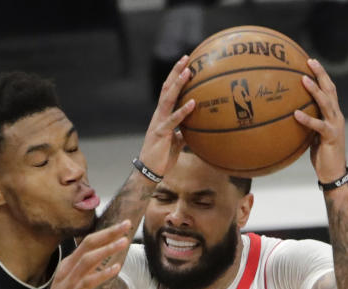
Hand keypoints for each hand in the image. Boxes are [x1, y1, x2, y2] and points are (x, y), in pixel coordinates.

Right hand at [32, 222, 129, 288]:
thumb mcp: (71, 285)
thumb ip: (83, 272)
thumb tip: (99, 262)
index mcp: (67, 265)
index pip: (87, 243)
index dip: (105, 233)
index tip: (121, 225)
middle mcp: (67, 270)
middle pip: (88, 245)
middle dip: (108, 233)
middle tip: (126, 224)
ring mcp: (69, 283)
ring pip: (89, 259)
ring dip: (107, 249)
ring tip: (124, 241)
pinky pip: (89, 281)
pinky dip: (103, 273)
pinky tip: (117, 268)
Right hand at [138, 55, 196, 177]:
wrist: (150, 172)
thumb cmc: (163, 157)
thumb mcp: (177, 141)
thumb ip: (184, 131)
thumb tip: (197, 127)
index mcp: (162, 115)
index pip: (168, 91)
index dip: (175, 76)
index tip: (186, 63)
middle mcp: (158, 115)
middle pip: (166, 89)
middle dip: (176, 72)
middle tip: (187, 58)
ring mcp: (158, 123)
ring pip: (167, 99)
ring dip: (178, 84)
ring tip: (188, 72)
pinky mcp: (160, 133)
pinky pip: (173, 120)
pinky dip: (183, 111)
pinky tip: (193, 103)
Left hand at [294, 58, 347, 183]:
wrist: (333, 172)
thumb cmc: (321, 155)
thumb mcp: (312, 136)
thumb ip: (306, 124)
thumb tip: (289, 116)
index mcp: (333, 114)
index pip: (329, 89)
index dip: (321, 75)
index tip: (310, 62)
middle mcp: (336, 116)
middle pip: (330, 89)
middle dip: (321, 74)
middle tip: (310, 61)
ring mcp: (335, 125)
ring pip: (326, 103)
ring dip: (315, 90)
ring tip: (303, 79)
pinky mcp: (331, 137)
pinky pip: (318, 125)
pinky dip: (307, 119)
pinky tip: (295, 114)